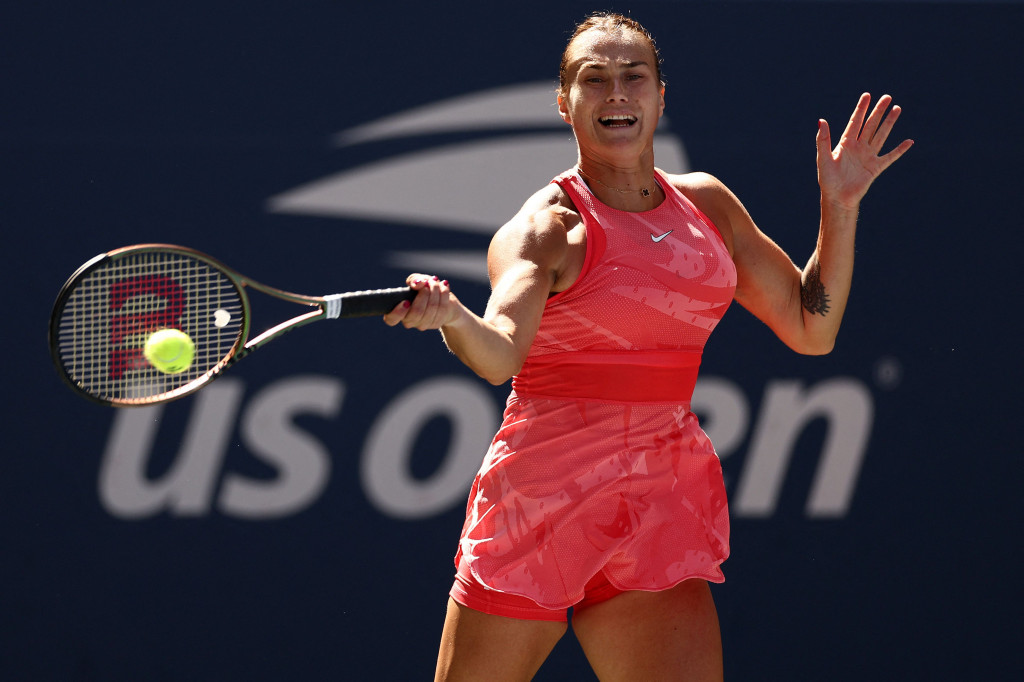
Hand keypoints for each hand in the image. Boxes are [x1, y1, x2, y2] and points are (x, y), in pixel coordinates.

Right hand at [382, 274, 460, 329]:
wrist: (444, 300)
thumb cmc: (425, 290)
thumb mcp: (417, 281)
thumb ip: (414, 280)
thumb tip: (418, 283)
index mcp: (398, 312)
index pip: (392, 319)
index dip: (398, 312)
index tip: (406, 301)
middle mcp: (409, 321)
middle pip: (416, 312)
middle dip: (424, 293)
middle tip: (427, 282)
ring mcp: (423, 324)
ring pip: (431, 308)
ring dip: (435, 290)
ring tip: (435, 281)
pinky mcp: (436, 323)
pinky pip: (442, 308)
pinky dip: (444, 293)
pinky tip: (444, 285)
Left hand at [816, 93, 913, 209]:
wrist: (837, 199)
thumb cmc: (828, 180)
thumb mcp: (823, 158)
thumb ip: (823, 140)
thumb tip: (821, 120)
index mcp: (845, 144)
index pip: (855, 122)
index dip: (861, 109)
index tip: (867, 95)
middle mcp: (858, 148)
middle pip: (870, 125)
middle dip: (878, 111)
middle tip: (887, 97)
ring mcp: (868, 157)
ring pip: (881, 135)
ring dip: (889, 123)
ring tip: (897, 109)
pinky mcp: (875, 168)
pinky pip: (890, 157)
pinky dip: (899, 150)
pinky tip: (909, 142)